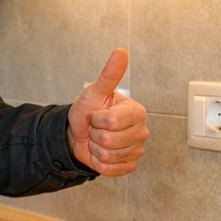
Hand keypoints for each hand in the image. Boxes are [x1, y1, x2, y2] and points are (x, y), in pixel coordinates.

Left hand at [68, 48, 148, 175]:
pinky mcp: (129, 166)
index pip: (111, 122)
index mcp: (137, 111)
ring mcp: (137, 150)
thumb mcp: (95, 92)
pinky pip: (109, 169)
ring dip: (95, 148)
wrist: (79, 133)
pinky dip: (98, 162)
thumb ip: (109, 75)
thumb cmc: (88, 111)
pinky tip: (100, 152)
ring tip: (97, 139)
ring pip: (108, 156)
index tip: (96, 114)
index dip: (96, 119)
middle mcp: (142, 131)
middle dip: (94, 134)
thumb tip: (120, 52)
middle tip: (96, 128)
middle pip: (109, 140)